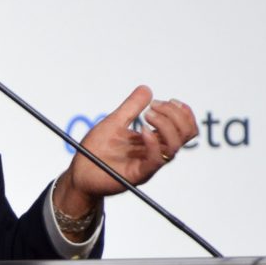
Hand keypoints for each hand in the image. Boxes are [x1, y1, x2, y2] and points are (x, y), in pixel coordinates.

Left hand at [56, 85, 198, 217]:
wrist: (79, 172)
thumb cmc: (95, 150)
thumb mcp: (114, 122)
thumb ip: (131, 108)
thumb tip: (147, 89)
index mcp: (153, 141)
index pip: (184, 128)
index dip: (182, 112)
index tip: (167, 100)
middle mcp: (155, 152)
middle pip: (185, 135)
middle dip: (175, 114)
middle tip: (153, 106)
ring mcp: (148, 164)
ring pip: (175, 146)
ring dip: (165, 125)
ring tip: (147, 115)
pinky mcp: (137, 174)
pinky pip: (156, 161)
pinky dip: (153, 143)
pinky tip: (142, 130)